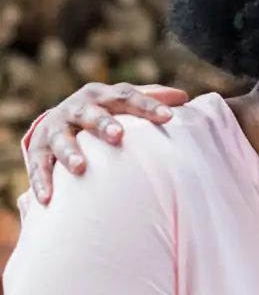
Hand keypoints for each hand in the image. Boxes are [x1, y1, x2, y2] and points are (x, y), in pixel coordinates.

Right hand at [27, 83, 189, 204]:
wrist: (61, 119)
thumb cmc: (107, 112)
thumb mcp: (125, 103)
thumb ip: (152, 99)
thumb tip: (185, 97)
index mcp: (102, 95)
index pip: (127, 96)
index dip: (148, 105)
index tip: (169, 116)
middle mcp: (77, 107)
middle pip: (89, 112)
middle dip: (102, 123)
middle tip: (118, 135)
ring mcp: (55, 128)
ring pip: (60, 138)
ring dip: (69, 152)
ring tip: (81, 167)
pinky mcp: (38, 149)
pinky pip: (38, 165)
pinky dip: (41, 181)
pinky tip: (47, 199)